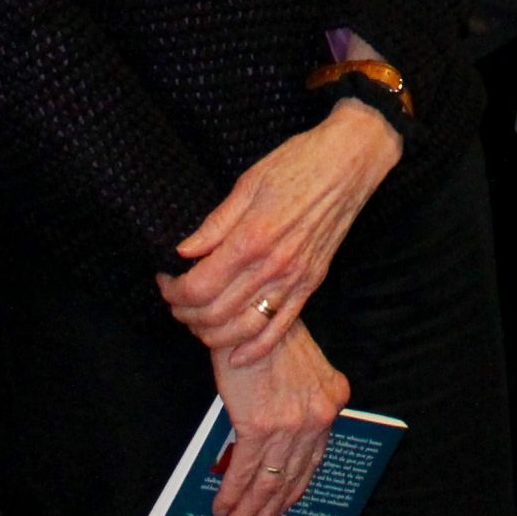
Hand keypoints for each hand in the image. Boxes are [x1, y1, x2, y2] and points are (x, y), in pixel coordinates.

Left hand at [158, 100, 400, 362]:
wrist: (351, 161)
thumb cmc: (299, 162)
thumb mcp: (249, 182)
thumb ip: (215, 223)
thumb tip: (183, 251)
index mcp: (252, 237)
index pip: (198, 286)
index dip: (173, 291)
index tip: (165, 280)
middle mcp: (273, 265)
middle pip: (214, 313)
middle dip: (185, 313)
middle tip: (175, 299)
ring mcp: (295, 277)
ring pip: (243, 329)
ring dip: (212, 334)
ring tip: (198, 319)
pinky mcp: (312, 282)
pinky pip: (281, 328)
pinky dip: (255, 349)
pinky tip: (237, 354)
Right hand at [208, 321, 348, 515]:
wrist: (253, 315)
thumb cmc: (273, 340)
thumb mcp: (303, 373)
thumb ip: (302, 408)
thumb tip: (280, 450)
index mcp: (333, 402)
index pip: (314, 461)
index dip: (293, 493)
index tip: (279, 512)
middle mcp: (318, 416)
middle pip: (291, 478)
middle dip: (268, 512)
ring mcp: (291, 422)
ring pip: (268, 482)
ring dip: (247, 512)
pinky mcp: (259, 423)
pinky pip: (244, 470)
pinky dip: (231, 494)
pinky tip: (220, 508)